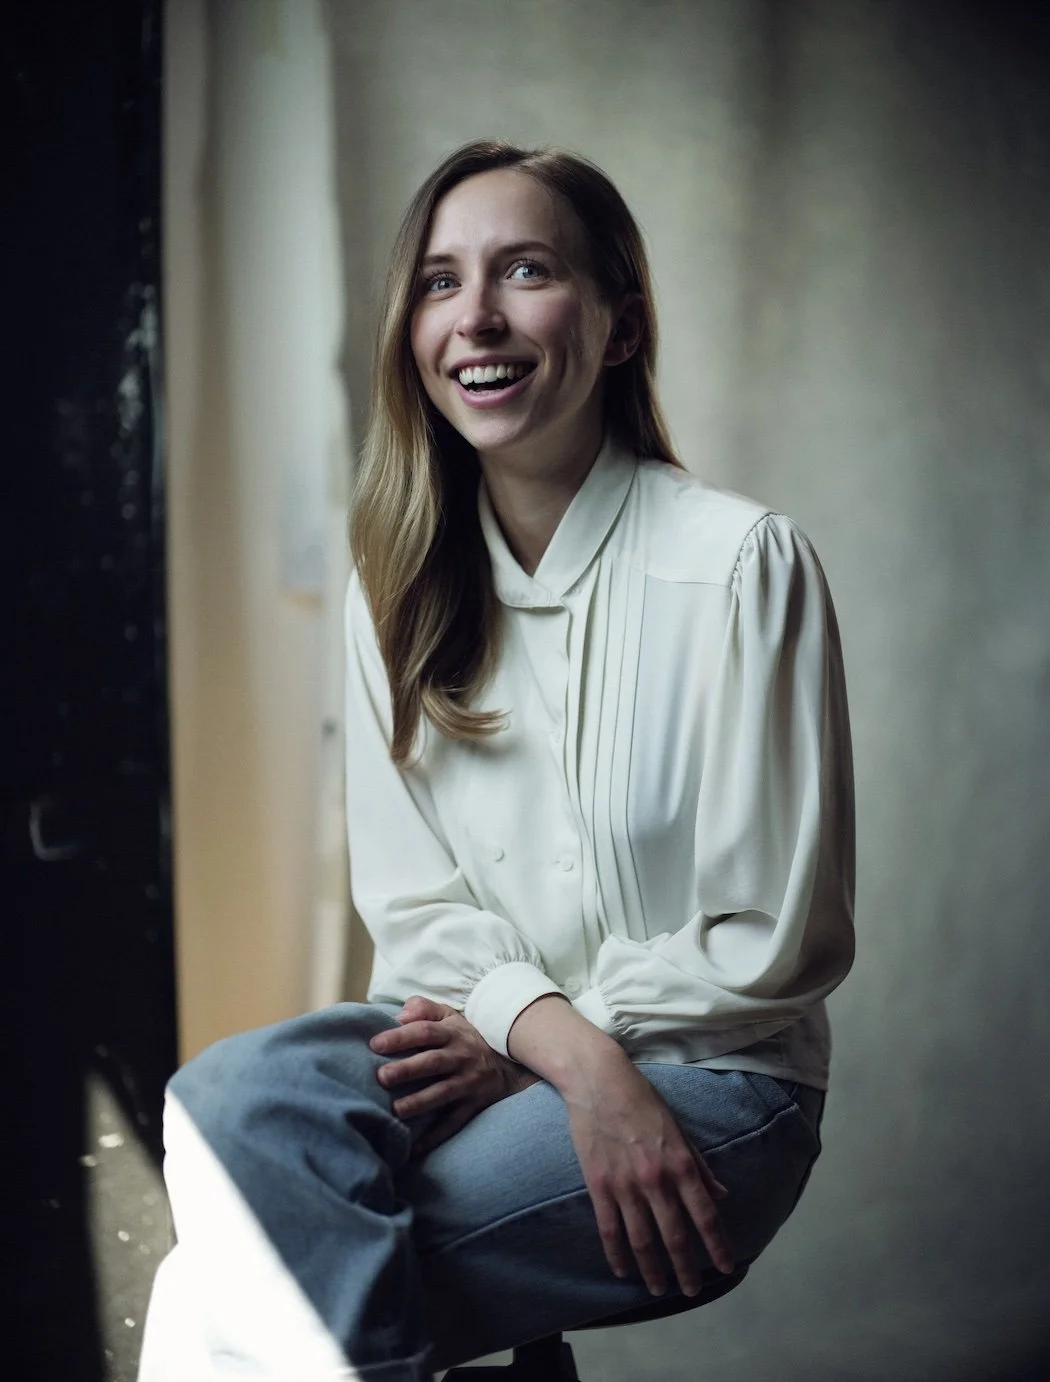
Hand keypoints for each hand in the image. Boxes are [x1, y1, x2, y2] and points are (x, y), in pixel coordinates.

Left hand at [369, 995, 540, 1154]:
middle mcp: (462, 1057)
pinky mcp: (473, 1106)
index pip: (425, 1031)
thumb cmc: (466, 1040)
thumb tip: (401, 1015)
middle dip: (407, 1069)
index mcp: (452, 1033)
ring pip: (443, 1093)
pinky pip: (453, 1123)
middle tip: (382, 1077)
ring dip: (419, 1102)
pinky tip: (415, 1148)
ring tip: (396, 1109)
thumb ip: (424, 1009)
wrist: (509, 1067)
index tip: (375, 1045)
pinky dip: (435, 1137)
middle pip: (432, 1062)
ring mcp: (469, 1083)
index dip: (401, 1037)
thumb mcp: (450, 1017)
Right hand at [563, 1050, 732, 1296]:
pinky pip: (609, 1229)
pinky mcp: (599, 1185)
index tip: (726, 1267)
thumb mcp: (679, 1129)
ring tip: (658, 1290)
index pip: (705, 1214)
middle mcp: (656, 1179)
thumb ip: (700, 1166)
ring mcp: (625, 1185)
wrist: (599, 1081)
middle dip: (685, 1269)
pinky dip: (617, 1254)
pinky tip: (622, 1270)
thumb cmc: (643, 1100)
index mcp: (681, 1163)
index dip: (717, 1245)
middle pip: (674, 1236)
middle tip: (691, 1291)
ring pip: (642, 1240)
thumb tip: (721, 1196)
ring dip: (652, 1271)